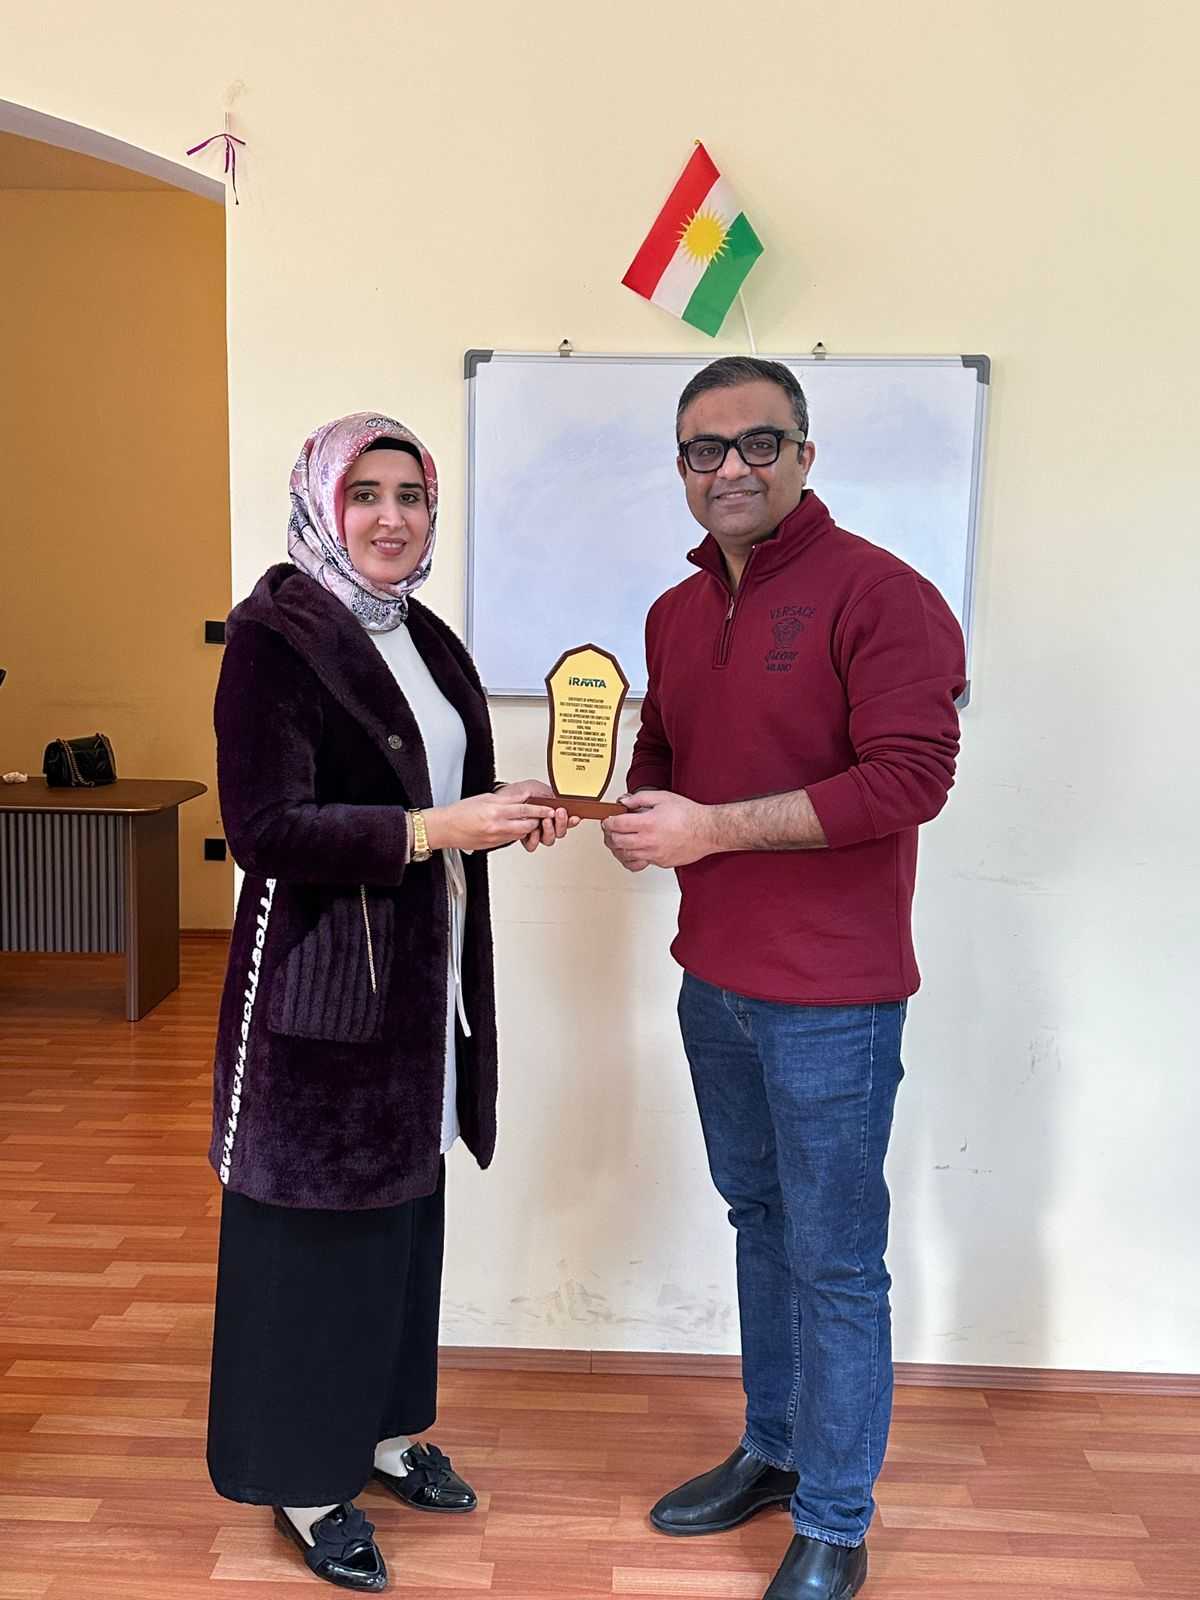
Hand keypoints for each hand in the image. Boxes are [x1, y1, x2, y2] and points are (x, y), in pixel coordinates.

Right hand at [424, 783, 561, 851]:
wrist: (445, 828)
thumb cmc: (460, 812)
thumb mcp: (484, 799)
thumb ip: (504, 800)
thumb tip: (520, 799)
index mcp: (495, 809)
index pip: (524, 808)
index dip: (540, 808)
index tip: (549, 808)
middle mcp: (497, 824)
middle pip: (527, 823)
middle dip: (538, 820)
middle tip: (543, 816)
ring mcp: (496, 836)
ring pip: (522, 833)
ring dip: (529, 828)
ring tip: (530, 822)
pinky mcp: (494, 845)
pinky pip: (512, 839)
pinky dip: (517, 834)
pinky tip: (516, 829)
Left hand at [495, 780, 578, 850]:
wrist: (500, 799)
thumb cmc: (516, 793)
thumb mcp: (534, 787)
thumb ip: (548, 793)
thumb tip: (559, 799)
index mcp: (551, 812)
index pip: (567, 820)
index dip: (572, 820)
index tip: (573, 816)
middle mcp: (545, 824)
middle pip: (560, 832)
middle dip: (561, 823)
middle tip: (558, 813)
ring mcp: (535, 832)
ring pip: (549, 840)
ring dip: (549, 830)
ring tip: (545, 820)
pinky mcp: (524, 838)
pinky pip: (533, 845)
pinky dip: (534, 839)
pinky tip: (533, 830)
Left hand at [601, 790, 714, 870]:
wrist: (707, 831)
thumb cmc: (689, 815)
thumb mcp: (663, 798)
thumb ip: (639, 798)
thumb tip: (624, 802)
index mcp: (648, 823)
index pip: (617, 825)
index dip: (608, 821)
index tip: (608, 819)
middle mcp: (649, 841)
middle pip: (617, 841)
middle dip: (609, 834)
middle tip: (610, 829)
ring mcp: (654, 854)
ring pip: (624, 855)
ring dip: (616, 847)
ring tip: (617, 840)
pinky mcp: (660, 863)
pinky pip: (637, 864)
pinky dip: (629, 859)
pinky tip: (630, 853)